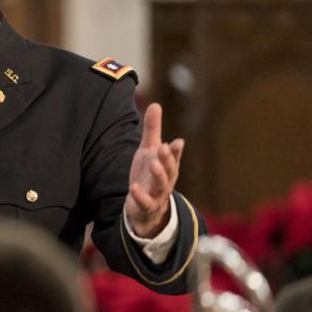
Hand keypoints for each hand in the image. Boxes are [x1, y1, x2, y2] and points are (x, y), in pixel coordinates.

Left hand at [124, 103, 183, 237]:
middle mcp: (166, 180)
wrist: (143, 207)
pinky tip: (133, 187)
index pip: (174, 157)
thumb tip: (155, 104)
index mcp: (168, 166)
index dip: (176, 151)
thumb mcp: (148, 151)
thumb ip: (153, 130)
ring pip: (162, 186)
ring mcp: (157, 194)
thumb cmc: (148, 174)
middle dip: (168, 159)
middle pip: (170, 170)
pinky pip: (145, 202)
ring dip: (158, 175)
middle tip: (164, 147)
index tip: (178, 141)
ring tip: (153, 164)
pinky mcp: (146, 206)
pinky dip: (140, 196)